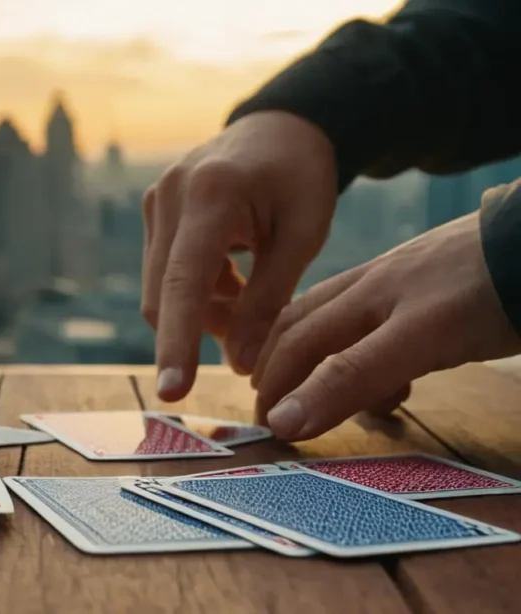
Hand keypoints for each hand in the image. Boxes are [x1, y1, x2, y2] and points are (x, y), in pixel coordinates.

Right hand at [142, 111, 337, 400]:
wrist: (280, 127)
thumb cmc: (300, 179)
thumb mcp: (302, 237)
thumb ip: (268, 301)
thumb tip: (237, 366)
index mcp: (212, 196)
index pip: (184, 283)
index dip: (177, 342)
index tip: (173, 391)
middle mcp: (169, 195)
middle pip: (163, 294)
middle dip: (195, 334)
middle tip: (244, 352)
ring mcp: (154, 201)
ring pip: (161, 289)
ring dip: (201, 314)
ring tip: (249, 306)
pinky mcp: (153, 211)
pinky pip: (164, 272)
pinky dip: (197, 293)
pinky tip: (235, 283)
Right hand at [253, 210, 520, 440]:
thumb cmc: (485, 293)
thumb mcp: (416, 342)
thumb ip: (350, 378)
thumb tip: (284, 420)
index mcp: (360, 296)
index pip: (296, 342)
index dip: (274, 383)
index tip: (263, 423)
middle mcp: (373, 285)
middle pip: (309, 326)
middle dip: (285, 368)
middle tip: (275, 408)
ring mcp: (404, 280)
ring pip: (344, 324)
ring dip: (327, 362)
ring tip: (331, 396)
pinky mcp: (435, 282)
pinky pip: (384, 323)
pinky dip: (373, 356)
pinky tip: (396, 376)